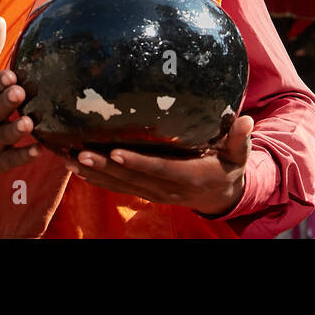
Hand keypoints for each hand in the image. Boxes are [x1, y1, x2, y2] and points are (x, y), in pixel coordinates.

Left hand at [63, 115, 252, 216]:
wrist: (222, 195)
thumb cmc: (229, 166)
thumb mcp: (238, 154)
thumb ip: (239, 138)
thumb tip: (246, 119)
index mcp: (190, 176)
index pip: (160, 169)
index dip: (138, 162)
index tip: (115, 151)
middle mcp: (169, 189)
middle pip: (132, 179)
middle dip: (105, 167)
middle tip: (79, 154)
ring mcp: (155, 193)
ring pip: (121, 186)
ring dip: (94, 175)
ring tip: (68, 161)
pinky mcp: (147, 192)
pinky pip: (119, 188)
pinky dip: (98, 181)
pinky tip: (76, 171)